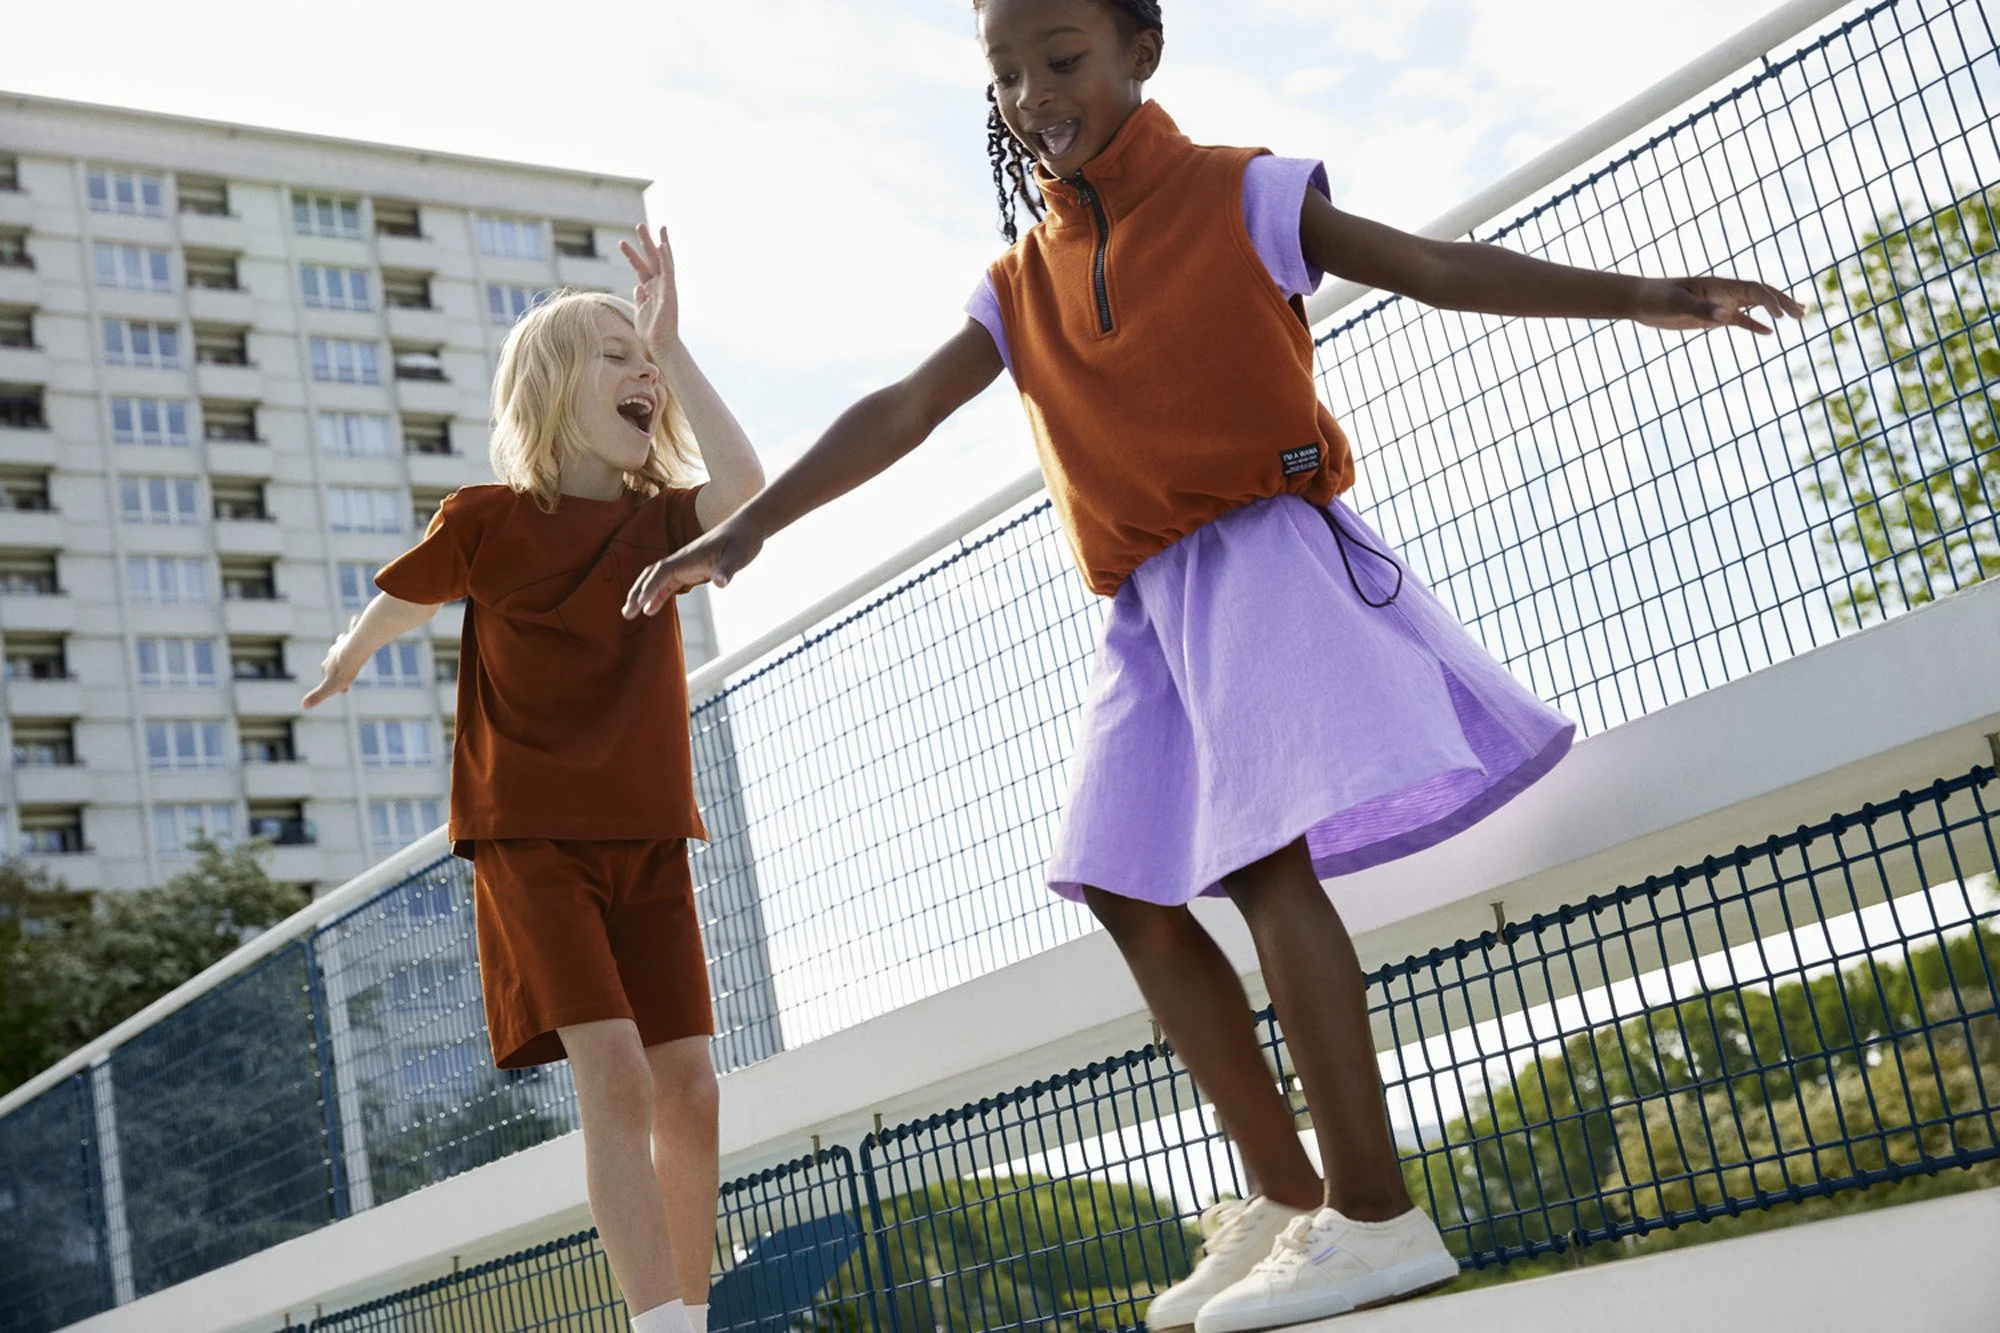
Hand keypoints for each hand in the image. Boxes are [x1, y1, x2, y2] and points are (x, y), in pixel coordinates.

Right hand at [301, 618, 364, 708]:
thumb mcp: (331, 686)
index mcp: (327, 665)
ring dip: (342, 646)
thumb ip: (318, 695)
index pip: (328, 676)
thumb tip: (303, 706)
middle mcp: (333, 652)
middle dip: (338, 667)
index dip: (335, 685)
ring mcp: (343, 643)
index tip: (346, 692)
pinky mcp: (354, 635)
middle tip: (348, 673)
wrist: (355, 650)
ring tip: (347, 649)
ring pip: (340, 644)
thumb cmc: (344, 669)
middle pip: (333, 660)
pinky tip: (354, 617)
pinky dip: (353, 624)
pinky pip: (353, 628)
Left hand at [619, 224, 679, 352]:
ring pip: (662, 261)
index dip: (632, 255)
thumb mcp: (640, 311)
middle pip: (651, 259)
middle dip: (645, 242)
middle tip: (639, 225)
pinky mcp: (671, 292)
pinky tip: (663, 245)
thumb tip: (638, 287)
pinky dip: (666, 258)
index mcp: (650, 289)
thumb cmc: (651, 332)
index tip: (622, 243)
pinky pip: (669, 271)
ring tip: (654, 228)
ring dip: (658, 244)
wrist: (660, 345)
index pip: (641, 267)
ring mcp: (666, 288)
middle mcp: (659, 286)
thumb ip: (640, 298)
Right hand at [623, 515, 766, 617]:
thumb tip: (720, 584)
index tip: (639, 606)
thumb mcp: (739, 555)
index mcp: (689, 556)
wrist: (747, 527)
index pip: (662, 573)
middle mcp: (682, 559)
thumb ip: (728, 569)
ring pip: (656, 579)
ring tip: (630, 613)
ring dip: (643, 595)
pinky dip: (658, 595)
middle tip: (626, 614)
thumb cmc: (744, 539)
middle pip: (652, 575)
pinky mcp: (691, 568)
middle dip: (637, 593)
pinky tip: (652, 608)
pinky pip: (669, 582)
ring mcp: (685, 563)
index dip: (649, 589)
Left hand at [1633, 275, 1805, 333]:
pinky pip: (1740, 320)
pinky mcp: (1713, 317)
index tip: (1780, 316)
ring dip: (1775, 310)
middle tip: (1802, 313)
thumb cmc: (1656, 298)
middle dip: (1783, 302)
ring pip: (1755, 305)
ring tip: (1798, 316)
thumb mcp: (1676, 304)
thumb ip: (1701, 309)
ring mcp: (1721, 304)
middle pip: (1761, 294)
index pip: (1753, 289)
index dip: (1770, 300)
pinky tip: (1770, 333)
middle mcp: (1724, 292)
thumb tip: (1726, 316)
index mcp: (1719, 285)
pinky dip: (1755, 325)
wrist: (1641, 301)